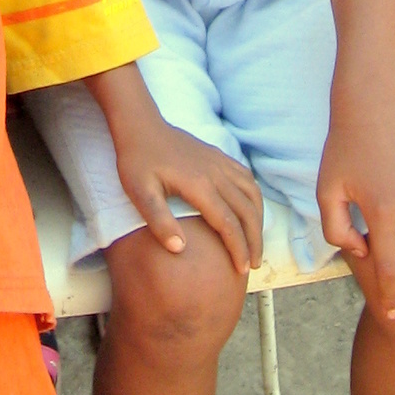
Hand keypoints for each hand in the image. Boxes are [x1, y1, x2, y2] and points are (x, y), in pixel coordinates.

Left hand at [110, 102, 263, 271]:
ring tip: (255, 242)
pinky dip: (254, 198)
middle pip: (247, 211)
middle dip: (254, 241)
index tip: (242, 269)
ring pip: (252, 194)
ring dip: (258, 220)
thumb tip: (179, 249)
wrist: (140, 125)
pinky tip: (250, 210)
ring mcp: (220, 162)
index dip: (238, 249)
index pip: (228, 224)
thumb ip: (159, 221)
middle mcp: (216, 174)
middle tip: (254, 265)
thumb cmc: (136, 161)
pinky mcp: (218, 156)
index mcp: (199, 186)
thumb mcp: (139, 193)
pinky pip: (246, 178)